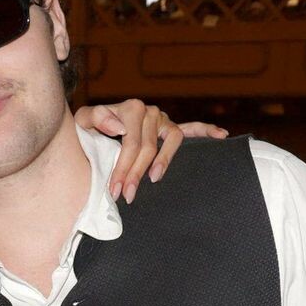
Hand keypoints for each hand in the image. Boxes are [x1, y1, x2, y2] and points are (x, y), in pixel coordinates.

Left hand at [73, 100, 228, 202]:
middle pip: (148, 146)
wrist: (90, 130)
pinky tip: (221, 136)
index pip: (131, 142)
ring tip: (155, 179)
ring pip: (171, 140)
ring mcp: (162, 120)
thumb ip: (97, 118)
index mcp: (130, 108)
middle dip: (136, 173)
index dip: (123, 168)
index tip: (116, 190)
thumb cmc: (87, 129)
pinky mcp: (169, 128)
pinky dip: (206, 130)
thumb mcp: (84, 121)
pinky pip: (192, 128)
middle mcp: (149, 111)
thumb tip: (120, 127)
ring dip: (165, 160)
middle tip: (127, 196)